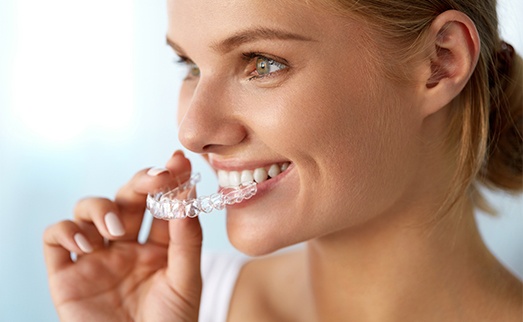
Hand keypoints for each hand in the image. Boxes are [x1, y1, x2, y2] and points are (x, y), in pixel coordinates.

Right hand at [43, 151, 202, 321]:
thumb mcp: (186, 281)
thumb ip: (186, 240)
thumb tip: (187, 195)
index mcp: (157, 246)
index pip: (161, 203)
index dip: (169, 180)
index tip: (179, 161)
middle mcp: (125, 246)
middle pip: (126, 197)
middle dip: (140, 182)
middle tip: (155, 179)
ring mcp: (95, 258)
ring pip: (88, 209)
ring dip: (101, 208)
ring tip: (117, 230)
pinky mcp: (67, 274)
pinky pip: (55, 238)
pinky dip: (66, 230)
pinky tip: (88, 243)